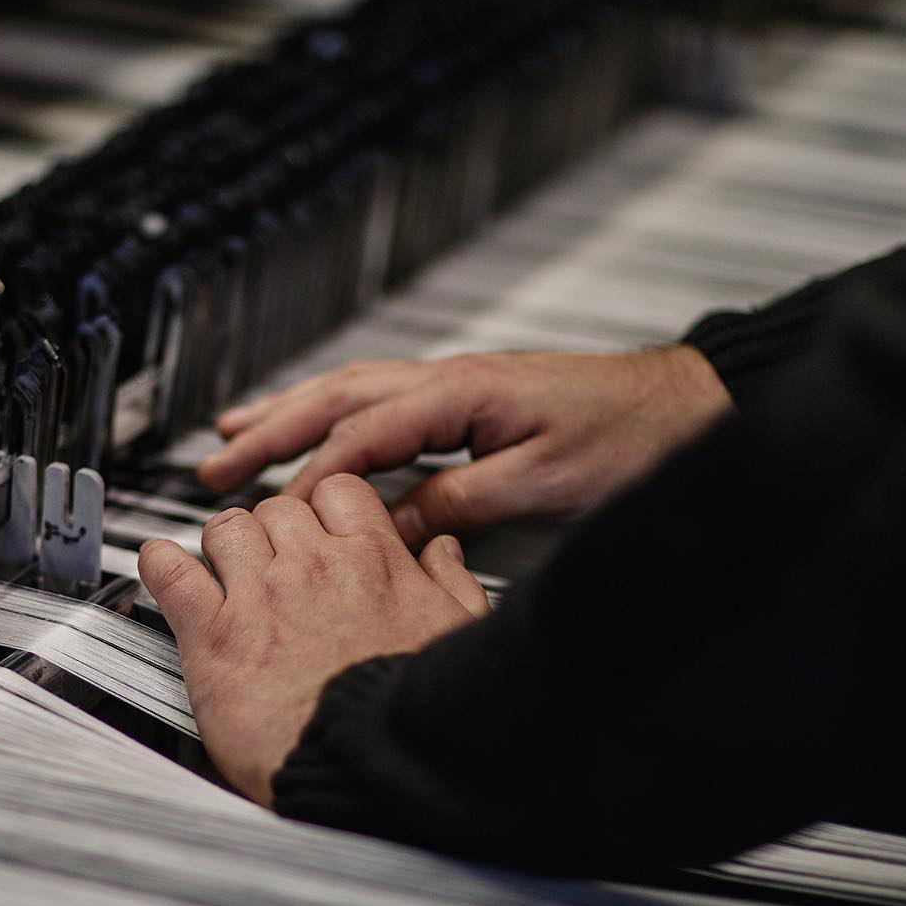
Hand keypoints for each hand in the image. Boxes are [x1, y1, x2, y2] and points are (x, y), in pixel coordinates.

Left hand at [137, 474, 488, 805]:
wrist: (367, 768)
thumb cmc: (413, 714)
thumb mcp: (457, 634)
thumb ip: (449, 583)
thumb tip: (443, 553)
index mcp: (374, 560)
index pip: (337, 492)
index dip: (327, 510)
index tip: (323, 531)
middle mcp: (313, 566)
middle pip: (278, 508)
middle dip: (275, 531)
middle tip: (275, 562)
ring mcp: (259, 596)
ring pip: (225, 527)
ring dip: (224, 544)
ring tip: (226, 569)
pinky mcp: (213, 636)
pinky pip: (170, 573)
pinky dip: (158, 562)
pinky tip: (162, 566)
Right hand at [198, 346, 731, 547]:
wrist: (689, 407)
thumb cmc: (633, 438)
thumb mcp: (544, 484)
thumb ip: (460, 502)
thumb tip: (391, 526)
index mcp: (461, 392)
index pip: (362, 437)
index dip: (310, 478)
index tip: (272, 516)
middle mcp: (449, 380)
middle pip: (337, 398)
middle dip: (271, 431)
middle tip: (216, 465)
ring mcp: (456, 386)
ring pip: (351, 394)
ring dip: (291, 415)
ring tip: (235, 436)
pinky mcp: (468, 403)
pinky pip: (380, 405)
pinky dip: (335, 419)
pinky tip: (318, 435)